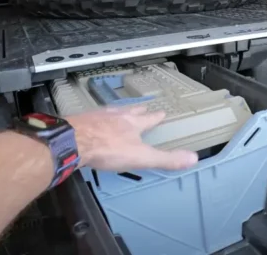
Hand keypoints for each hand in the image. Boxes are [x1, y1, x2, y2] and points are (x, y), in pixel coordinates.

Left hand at [67, 107, 197, 171]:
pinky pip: (92, 117)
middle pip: (130, 111)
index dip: (156, 117)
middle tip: (142, 107)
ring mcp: (97, 116)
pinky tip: (94, 122)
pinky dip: (97, 118)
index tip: (161, 113)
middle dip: (137, 110)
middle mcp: (116, 115)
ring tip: (119, 111)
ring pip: (111, 111)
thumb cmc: (108, 149)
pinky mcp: (80, 121)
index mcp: (132, 124)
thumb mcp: (141, 157)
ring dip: (118, 112)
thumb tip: (194, 157)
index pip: (149, 119)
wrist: (73, 142)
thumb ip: (165, 159)